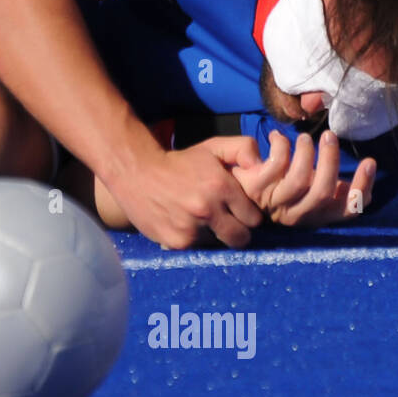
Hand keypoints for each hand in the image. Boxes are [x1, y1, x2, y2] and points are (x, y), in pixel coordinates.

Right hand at [106, 136, 262, 249]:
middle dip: (237, 231)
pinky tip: (182, 224)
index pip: (254, 218)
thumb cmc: (179, 162)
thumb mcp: (212, 147)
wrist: (136, 171)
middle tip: (225, 222)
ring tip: (199, 221)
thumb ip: (243, 148)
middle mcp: (207, 210)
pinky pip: (195, 249)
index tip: (238, 211)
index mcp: (220, 186)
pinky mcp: (175, 242)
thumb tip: (261, 165)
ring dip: (213, 236)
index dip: (247, 215)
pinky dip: (192, 239)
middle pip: (241, 238)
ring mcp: (190, 228)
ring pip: (218, 244)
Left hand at [231, 129, 376, 227]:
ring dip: (306, 152)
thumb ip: (334, 183)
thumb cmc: (280, 183)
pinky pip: (276, 165)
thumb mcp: (312, 187)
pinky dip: (281, 145)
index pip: (348, 210)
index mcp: (316, 216)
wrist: (232, 185)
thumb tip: (367, 170)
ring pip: (299, 179)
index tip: (369, 161)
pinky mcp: (256, 190)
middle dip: (331, 160)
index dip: (362, 187)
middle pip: (322, 192)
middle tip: (330, 136)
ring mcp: (275, 204)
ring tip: (304, 137)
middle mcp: (297, 216)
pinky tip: (276, 136)